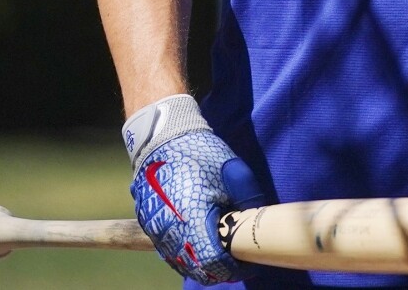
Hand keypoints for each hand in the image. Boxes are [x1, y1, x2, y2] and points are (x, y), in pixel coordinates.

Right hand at [125, 94, 264, 283]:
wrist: (163, 136)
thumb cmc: (201, 151)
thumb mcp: (234, 172)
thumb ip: (248, 201)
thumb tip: (259, 223)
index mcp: (192, 217)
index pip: (213, 261)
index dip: (233, 267)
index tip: (248, 262)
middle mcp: (169, 229)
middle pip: (196, 268)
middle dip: (219, 270)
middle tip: (238, 261)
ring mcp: (155, 229)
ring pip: (180, 262)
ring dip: (201, 265)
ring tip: (221, 256)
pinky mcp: (149, 224)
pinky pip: (168, 251)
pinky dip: (185, 255)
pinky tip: (200, 247)